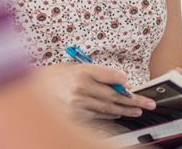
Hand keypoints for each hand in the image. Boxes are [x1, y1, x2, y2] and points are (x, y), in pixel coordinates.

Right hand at [34, 63, 155, 123]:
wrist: (33, 88)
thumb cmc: (59, 75)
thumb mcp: (79, 66)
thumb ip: (100, 74)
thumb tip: (123, 83)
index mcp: (83, 72)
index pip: (113, 76)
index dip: (126, 82)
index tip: (135, 86)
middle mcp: (81, 89)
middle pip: (114, 96)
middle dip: (134, 101)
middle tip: (148, 103)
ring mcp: (77, 105)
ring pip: (107, 109)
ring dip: (125, 111)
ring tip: (138, 110)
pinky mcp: (74, 117)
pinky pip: (96, 117)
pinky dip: (109, 116)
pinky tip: (119, 115)